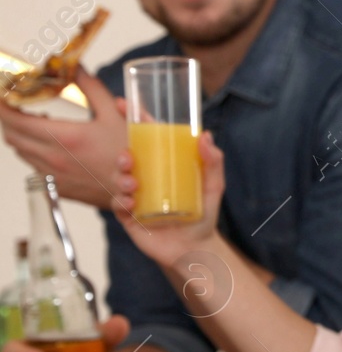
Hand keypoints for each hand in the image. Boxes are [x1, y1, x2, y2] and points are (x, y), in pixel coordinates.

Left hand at [0, 69, 125, 207]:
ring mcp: (53, 175)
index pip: (14, 119)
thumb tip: (76, 66)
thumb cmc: (131, 152)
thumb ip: (91, 88)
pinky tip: (48, 143)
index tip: (3, 94)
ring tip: (35, 120)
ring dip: (20, 133)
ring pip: (20, 151)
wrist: (141, 190)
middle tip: (16, 103)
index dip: (2, 105)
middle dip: (8, 117)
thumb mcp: (115, 114)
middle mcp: (52, 157)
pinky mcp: (57, 187)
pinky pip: (32, 166)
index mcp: (64, 137)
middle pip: (11, 135)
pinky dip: (31, 151)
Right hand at [111, 130, 225, 267]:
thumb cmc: (204, 214)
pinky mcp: (129, 217)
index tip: (123, 103)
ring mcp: (135, 196)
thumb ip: (213, 162)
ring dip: (121, 177)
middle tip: (128, 158)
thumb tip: (205, 135)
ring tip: (134, 184)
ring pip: (118, 180)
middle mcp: (146, 178)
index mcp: (164, 165)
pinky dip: (122, 200)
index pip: (147, 139)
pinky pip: (118, 204)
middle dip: (122, 154)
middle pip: (127, 158)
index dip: (135, 120)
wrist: (195, 248)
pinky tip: (131, 202)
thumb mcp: (213, 186)